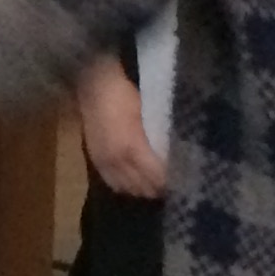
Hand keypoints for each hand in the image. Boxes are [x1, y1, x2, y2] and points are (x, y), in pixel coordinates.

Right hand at [74, 59, 165, 199]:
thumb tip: (169, 157)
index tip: (180, 181)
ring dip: (140, 190)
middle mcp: (118, 160)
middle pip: (141, 186)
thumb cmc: (123, 95)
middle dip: (156, 189)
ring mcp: (104, 162)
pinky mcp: (95, 159)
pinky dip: (123, 186)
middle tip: (170, 187)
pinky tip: (131, 184)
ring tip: (152, 187)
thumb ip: (156, 138)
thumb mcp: (147, 114)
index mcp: (133, 148)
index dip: (169, 181)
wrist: (93, 85)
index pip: (156, 176)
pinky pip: (111, 182)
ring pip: (125, 188)